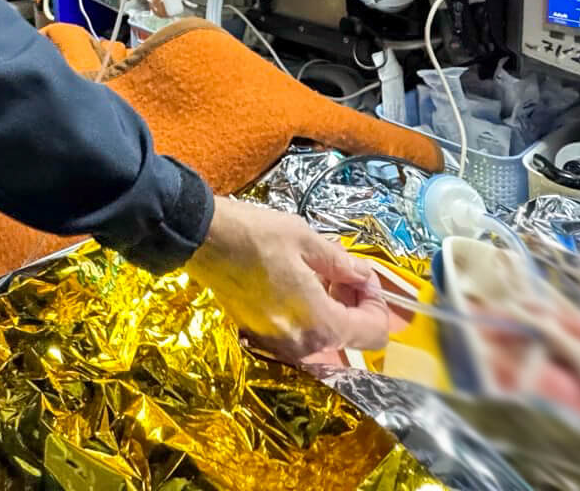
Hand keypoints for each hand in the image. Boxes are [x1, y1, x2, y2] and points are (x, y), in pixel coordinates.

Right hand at [184, 198, 391, 362]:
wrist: (202, 240)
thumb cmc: (255, 236)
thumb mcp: (306, 239)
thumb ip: (342, 263)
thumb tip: (363, 273)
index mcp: (320, 323)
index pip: (373, 332)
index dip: (377, 302)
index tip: (364, 275)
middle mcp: (301, 344)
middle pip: (349, 338)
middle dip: (353, 303)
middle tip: (343, 269)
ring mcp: (277, 344)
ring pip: (323, 336)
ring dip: (331, 308)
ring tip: (318, 271)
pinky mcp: (259, 336)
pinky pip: (298, 333)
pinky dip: (307, 312)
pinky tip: (296, 281)